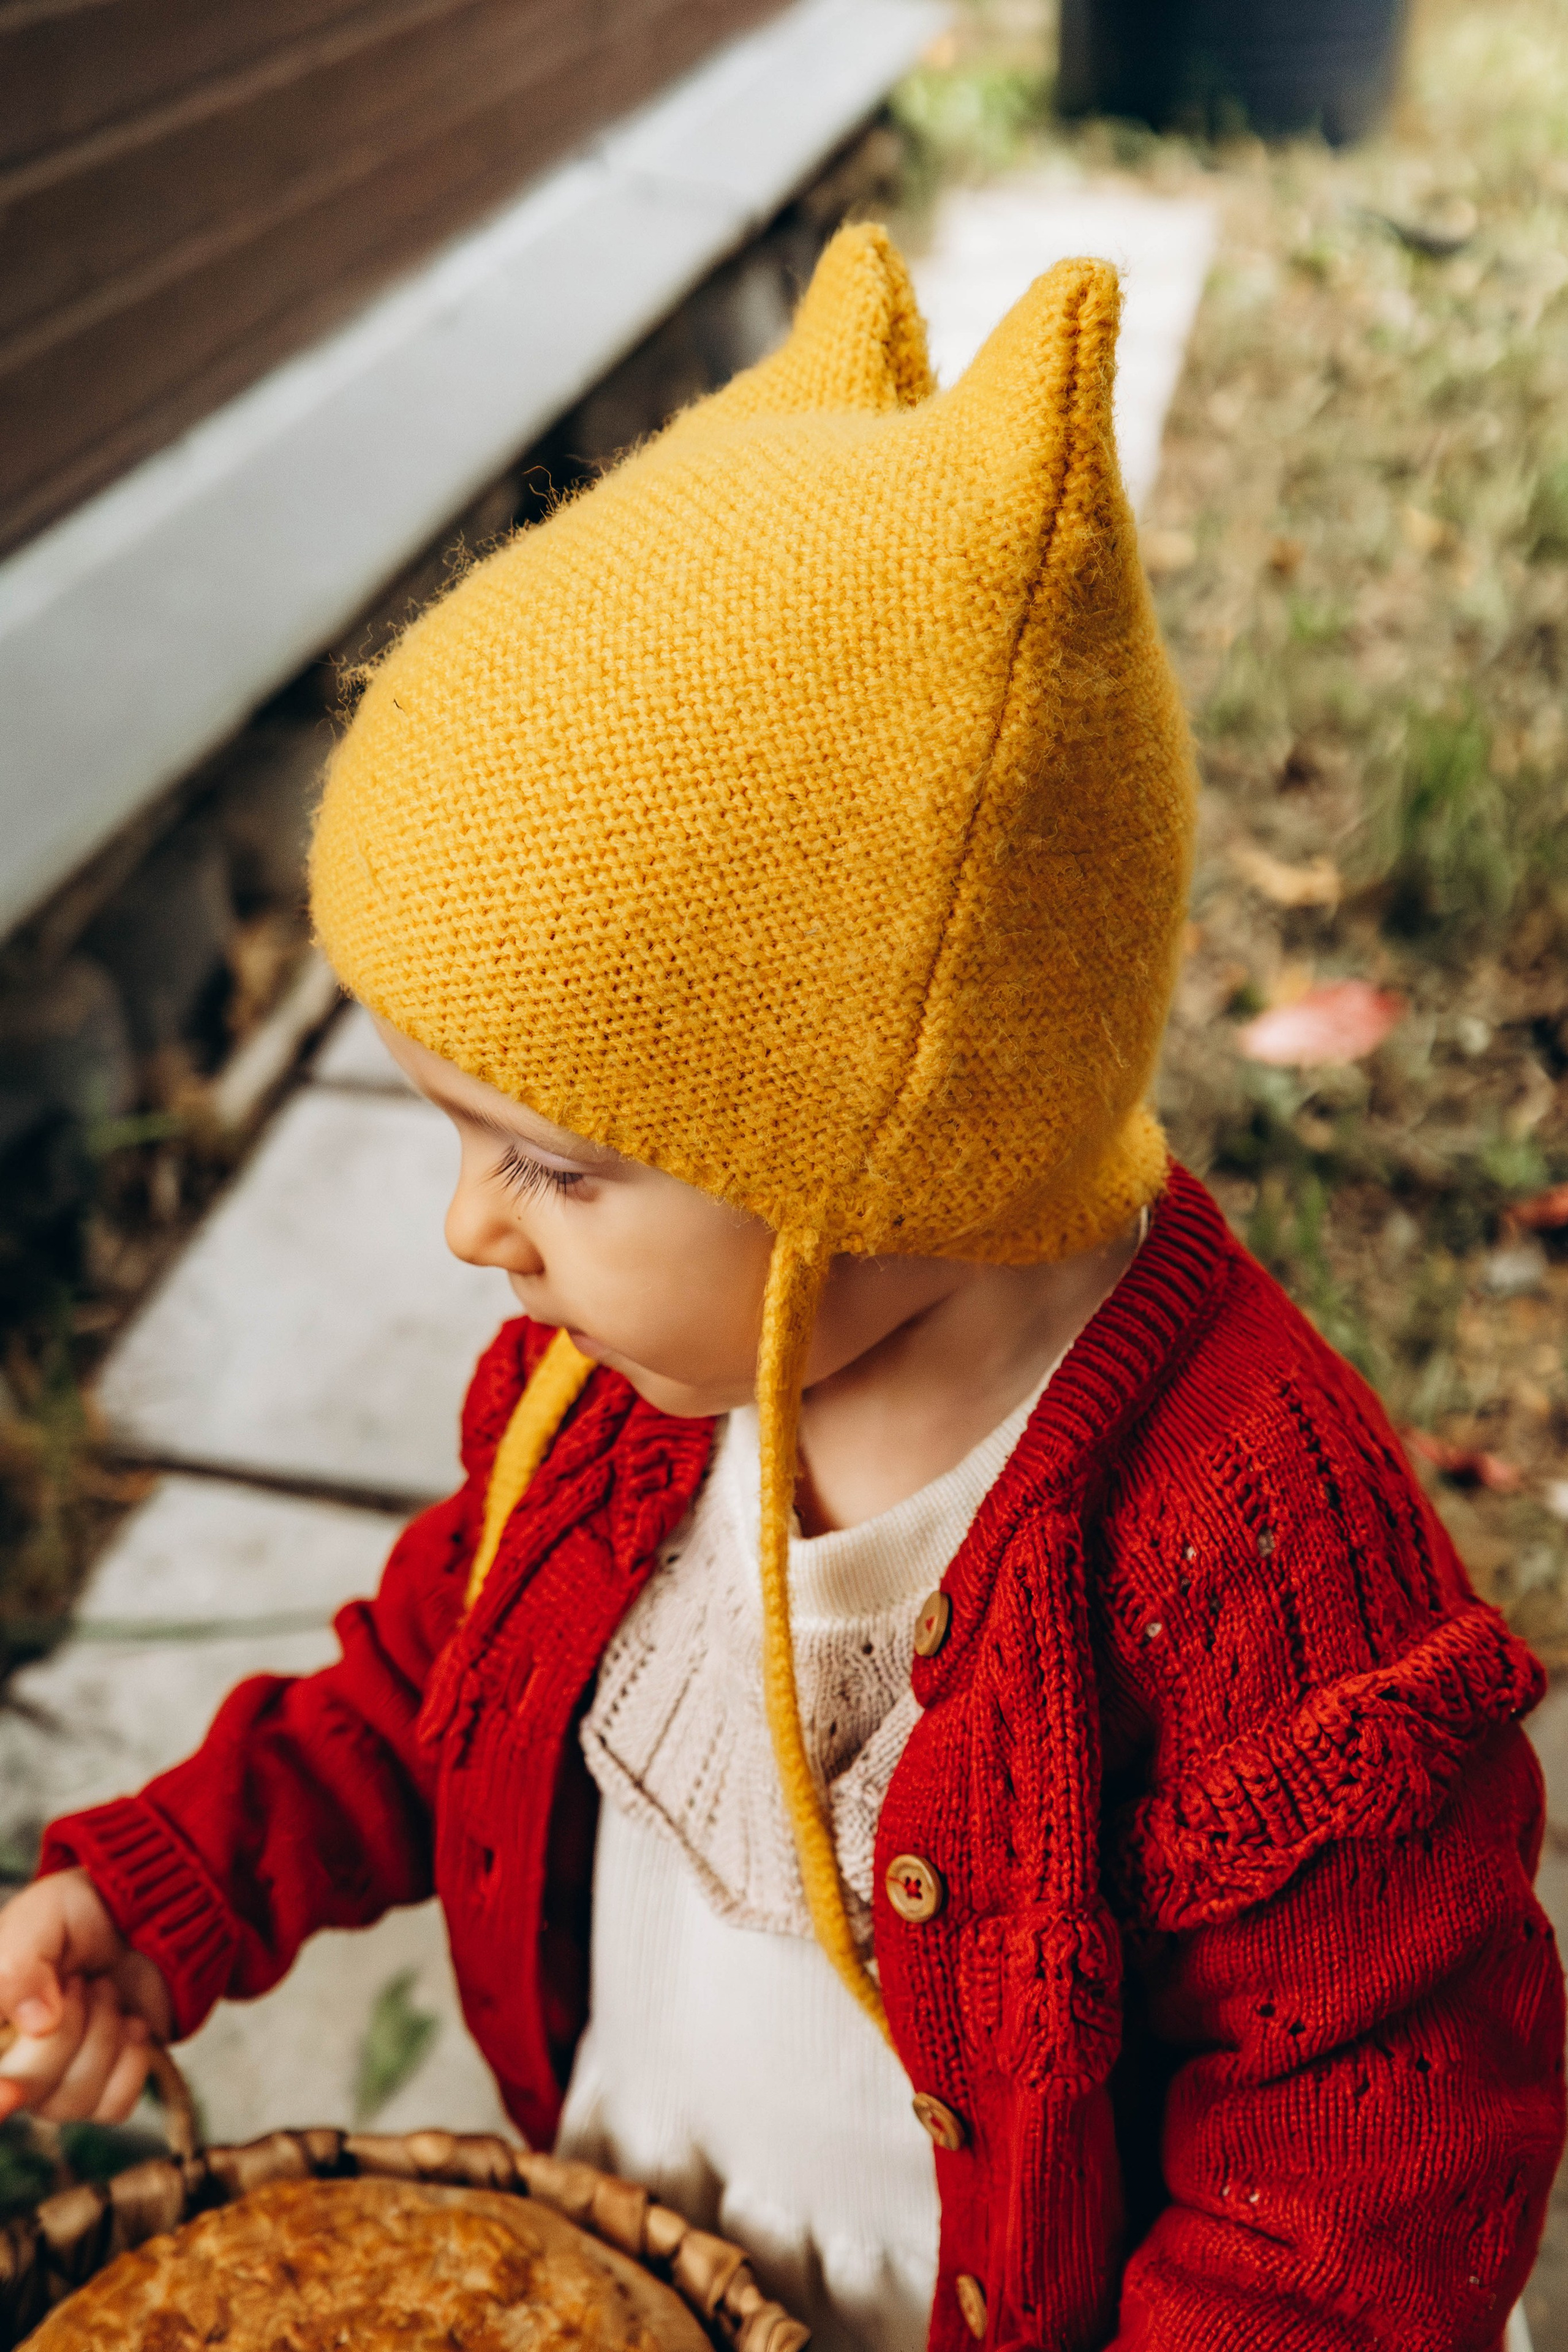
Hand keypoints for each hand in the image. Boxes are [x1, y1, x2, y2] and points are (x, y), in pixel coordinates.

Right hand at [0, 1869, 173, 2122]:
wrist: (138, 1918)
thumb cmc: (76, 1916)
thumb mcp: (40, 1919)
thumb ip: (20, 1966)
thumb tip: (37, 2025)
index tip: (12, 2093)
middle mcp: (9, 2066)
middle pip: (29, 2090)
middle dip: (69, 2026)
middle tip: (78, 1981)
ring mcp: (54, 2086)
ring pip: (74, 2101)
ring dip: (104, 2033)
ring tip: (104, 1990)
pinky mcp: (102, 2091)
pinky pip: (115, 2105)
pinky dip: (132, 2060)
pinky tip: (131, 2023)